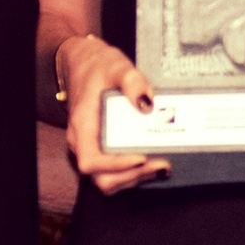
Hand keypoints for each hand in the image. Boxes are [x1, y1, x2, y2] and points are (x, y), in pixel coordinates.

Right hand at [57, 35, 164, 189]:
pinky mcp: (105, 150)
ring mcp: (94, 149)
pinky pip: (117, 173)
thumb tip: (147, 101)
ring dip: (137, 178)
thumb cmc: (98, 67)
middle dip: (133, 176)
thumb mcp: (116, 66)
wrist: (86, 64)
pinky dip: (136, 173)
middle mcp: (84, 144)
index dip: (115, 165)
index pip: (90, 161)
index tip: (140, 156)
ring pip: (110, 180)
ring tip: (163, 165)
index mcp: (82, 127)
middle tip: (162, 164)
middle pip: (102, 178)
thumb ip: (132, 81)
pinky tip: (156, 161)